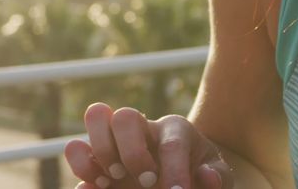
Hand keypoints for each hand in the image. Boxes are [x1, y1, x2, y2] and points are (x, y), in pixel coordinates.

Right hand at [64, 102, 233, 188]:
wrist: (187, 176)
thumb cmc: (204, 174)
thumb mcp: (220, 176)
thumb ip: (218, 177)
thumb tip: (205, 175)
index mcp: (176, 130)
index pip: (172, 143)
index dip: (174, 170)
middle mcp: (143, 128)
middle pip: (125, 116)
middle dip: (132, 152)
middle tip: (145, 181)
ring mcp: (118, 141)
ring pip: (96, 117)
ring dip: (100, 151)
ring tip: (111, 180)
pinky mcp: (98, 160)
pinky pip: (77, 150)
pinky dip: (82, 170)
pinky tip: (98, 188)